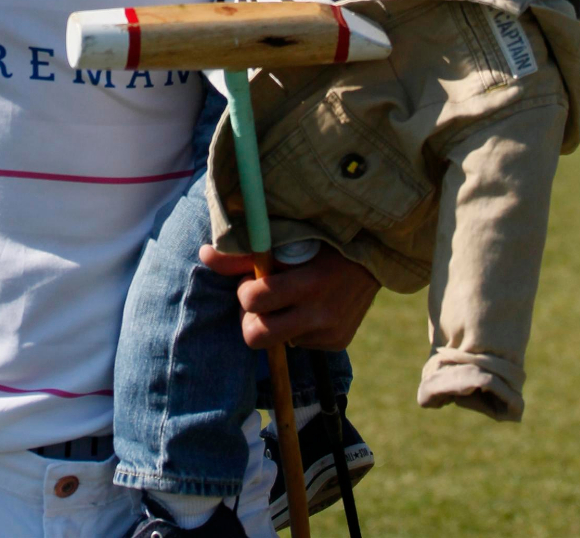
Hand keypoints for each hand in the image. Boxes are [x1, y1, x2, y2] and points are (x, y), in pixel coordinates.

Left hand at [200, 242, 379, 350]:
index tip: (254, 279)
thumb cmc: (320, 238)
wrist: (375, 252)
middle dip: (250, 318)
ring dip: (275, 322)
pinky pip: (300, 342)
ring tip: (287, 299)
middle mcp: (320, 314)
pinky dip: (297, 326)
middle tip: (260, 299)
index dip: (245, 291)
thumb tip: (204, 254)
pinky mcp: (338, 341)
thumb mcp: (286, 241)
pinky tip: (309, 305)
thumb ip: (245, 253)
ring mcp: (330, 332)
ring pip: (279, 340)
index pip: (253, 301)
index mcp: (307, 283)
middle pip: (257, 337)